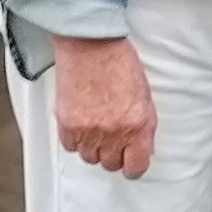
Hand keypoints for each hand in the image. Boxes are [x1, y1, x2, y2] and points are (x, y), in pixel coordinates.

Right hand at [49, 34, 155, 176]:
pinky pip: (71, 146)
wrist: (90, 44)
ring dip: (92, 145)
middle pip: (111, 164)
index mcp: (138, 125)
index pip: (136, 167)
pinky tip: (81, 120)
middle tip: (111, 135)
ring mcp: (89, 131)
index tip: (130, 161)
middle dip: (112, 152)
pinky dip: (75, 138)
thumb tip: (141, 148)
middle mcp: (115, 133)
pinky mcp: (68, 125)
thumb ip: (143, 126)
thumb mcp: (144, 96)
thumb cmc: (118, 62)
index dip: (133, 165)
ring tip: (94, 124)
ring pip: (89, 157)